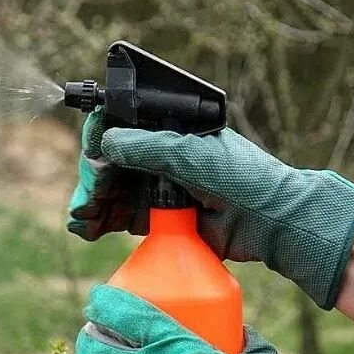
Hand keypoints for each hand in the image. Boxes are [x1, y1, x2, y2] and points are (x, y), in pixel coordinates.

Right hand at [66, 109, 353, 309]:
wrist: (272, 223)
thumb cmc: (244, 178)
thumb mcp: (195, 155)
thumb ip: (151, 147)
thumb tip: (107, 142)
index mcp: (171, 131)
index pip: (123, 125)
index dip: (101, 136)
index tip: (92, 152)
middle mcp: (159, 156)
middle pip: (110, 161)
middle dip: (92, 177)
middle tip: (87, 197)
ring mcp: (157, 188)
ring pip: (109, 191)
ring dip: (89, 202)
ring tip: (81, 219)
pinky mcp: (157, 220)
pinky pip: (118, 217)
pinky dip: (98, 221)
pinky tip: (85, 228)